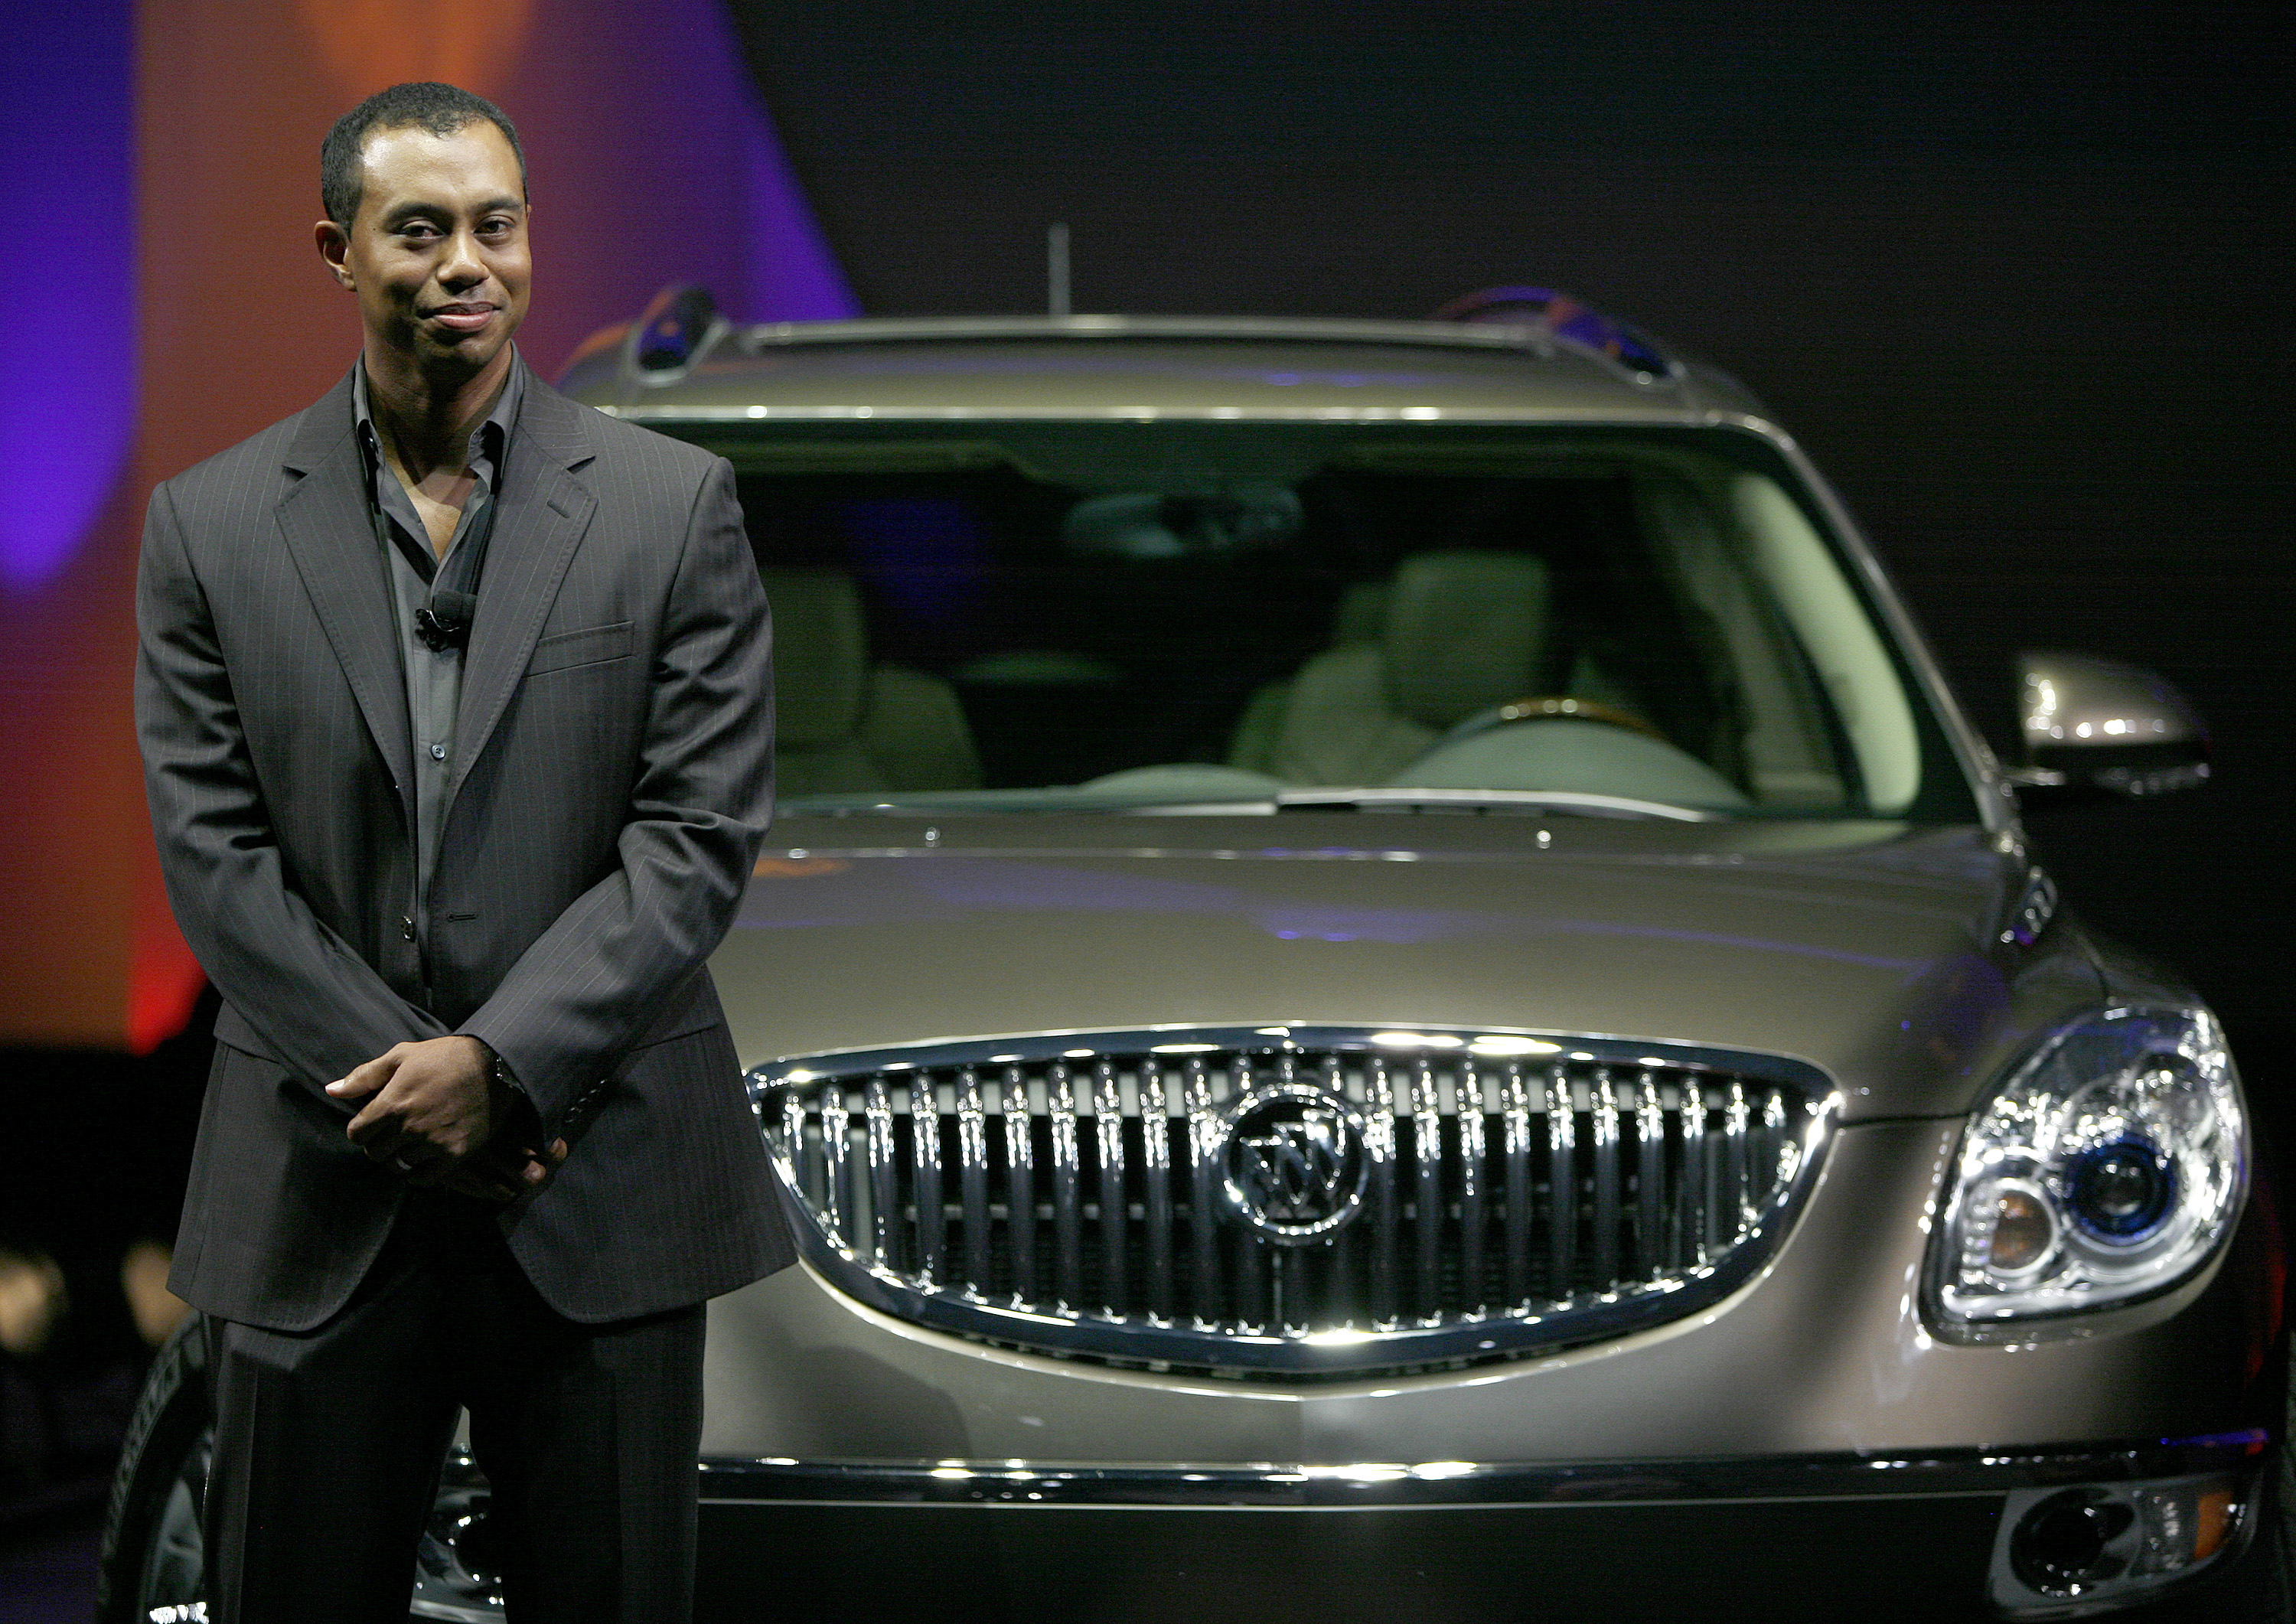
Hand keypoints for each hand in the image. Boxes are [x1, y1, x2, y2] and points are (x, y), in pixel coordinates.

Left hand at [325, 1037, 564, 1202]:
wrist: (494, 1066)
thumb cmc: (444, 1057)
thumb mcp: (401, 1056)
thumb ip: (364, 1076)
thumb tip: (331, 1091)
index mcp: (392, 1102)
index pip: (357, 1133)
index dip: (361, 1129)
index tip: (372, 1125)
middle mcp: (409, 1126)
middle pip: (375, 1152)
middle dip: (379, 1143)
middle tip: (392, 1133)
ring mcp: (432, 1142)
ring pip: (399, 1164)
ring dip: (401, 1156)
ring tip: (411, 1143)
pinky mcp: (454, 1154)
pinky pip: (424, 1178)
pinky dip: (419, 1172)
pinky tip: (424, 1159)